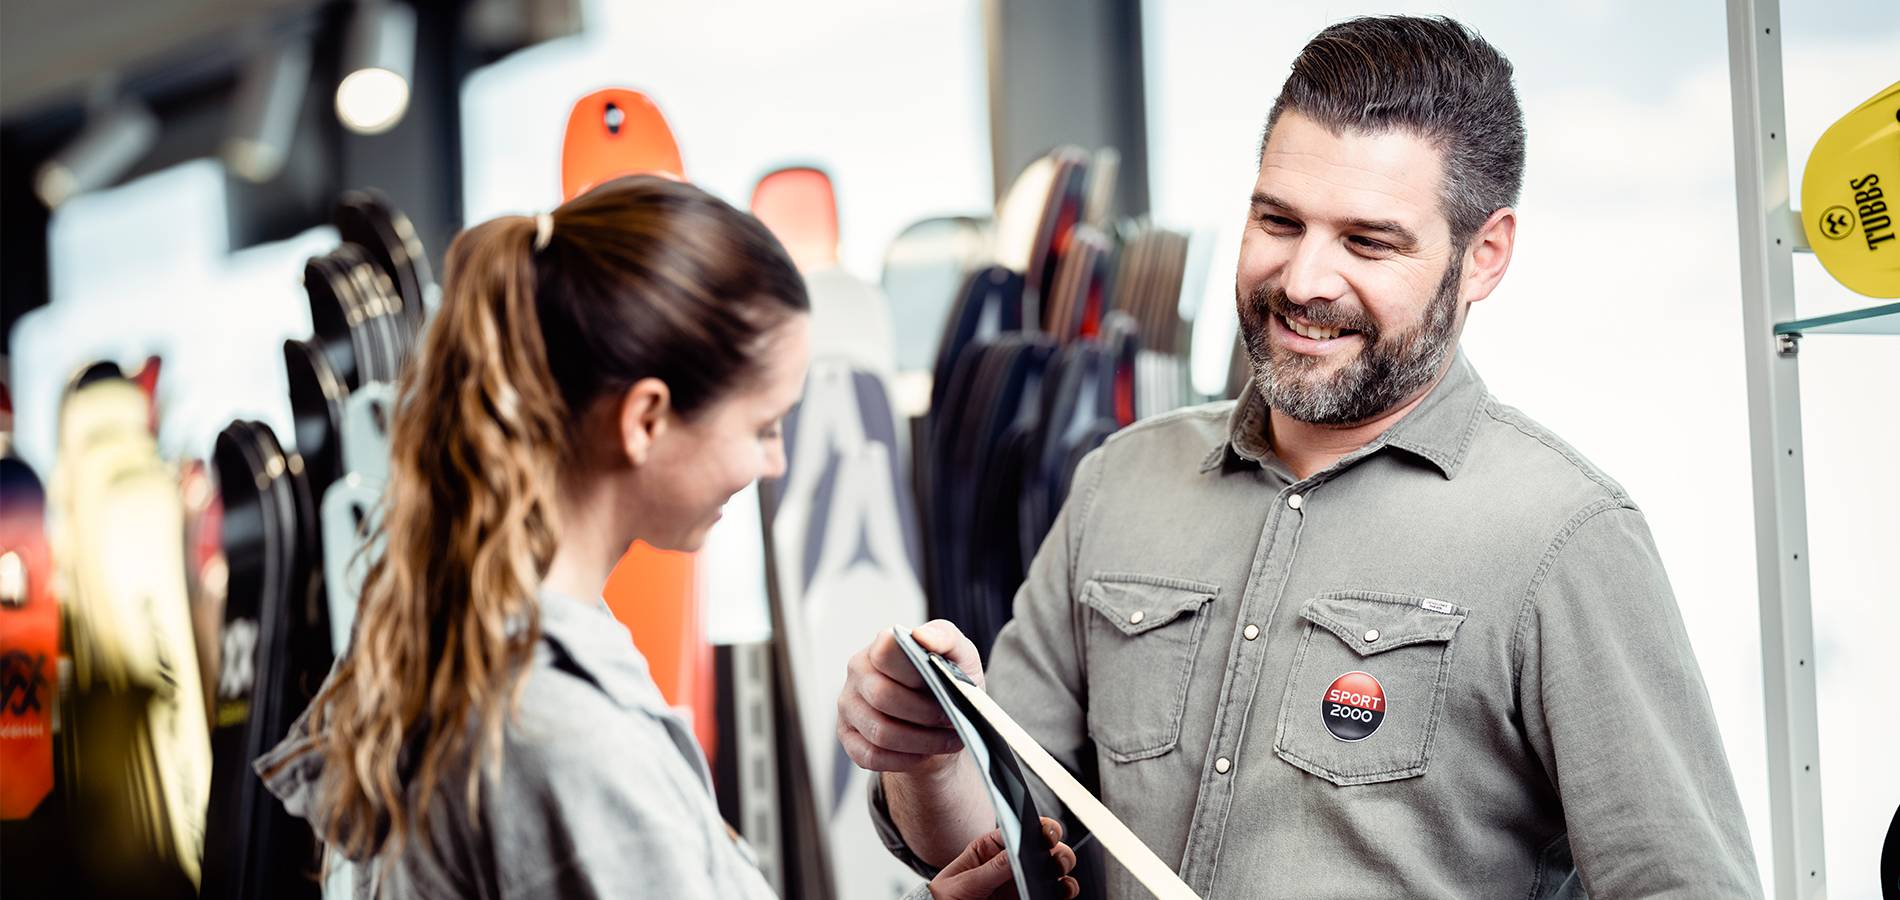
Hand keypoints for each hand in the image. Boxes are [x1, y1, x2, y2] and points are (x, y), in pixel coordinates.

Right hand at [839, 620, 984, 774]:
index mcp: (882, 645)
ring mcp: (848, 705)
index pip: (887, 652)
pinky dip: (904, 760)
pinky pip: (871, 756)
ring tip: (946, 740)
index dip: (915, 671)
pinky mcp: (848, 737)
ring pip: (879, 732)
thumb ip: (945, 637)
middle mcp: (858, 671)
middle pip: (883, 697)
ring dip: (921, 741)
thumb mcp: (959, 656)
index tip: (942, 684)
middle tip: (951, 719)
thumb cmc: (946, 682)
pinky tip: (924, 753)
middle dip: (925, 713)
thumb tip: (922, 637)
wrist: (940, 720)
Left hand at [928, 817, 1078, 899]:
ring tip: (1060, 876)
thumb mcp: (963, 882)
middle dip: (1057, 848)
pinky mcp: (1027, 899)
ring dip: (1064, 869)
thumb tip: (1015, 852)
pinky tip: (1060, 892)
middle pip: (1045, 847)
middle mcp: (1011, 863)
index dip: (1037, 826)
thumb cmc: (946, 899)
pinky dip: (1063, 892)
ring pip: (1055, 870)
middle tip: (1055, 857)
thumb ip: (990, 869)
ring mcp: (1022, 883)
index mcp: (992, 848)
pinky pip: (1054, 894)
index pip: (1019, 829)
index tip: (1045, 832)